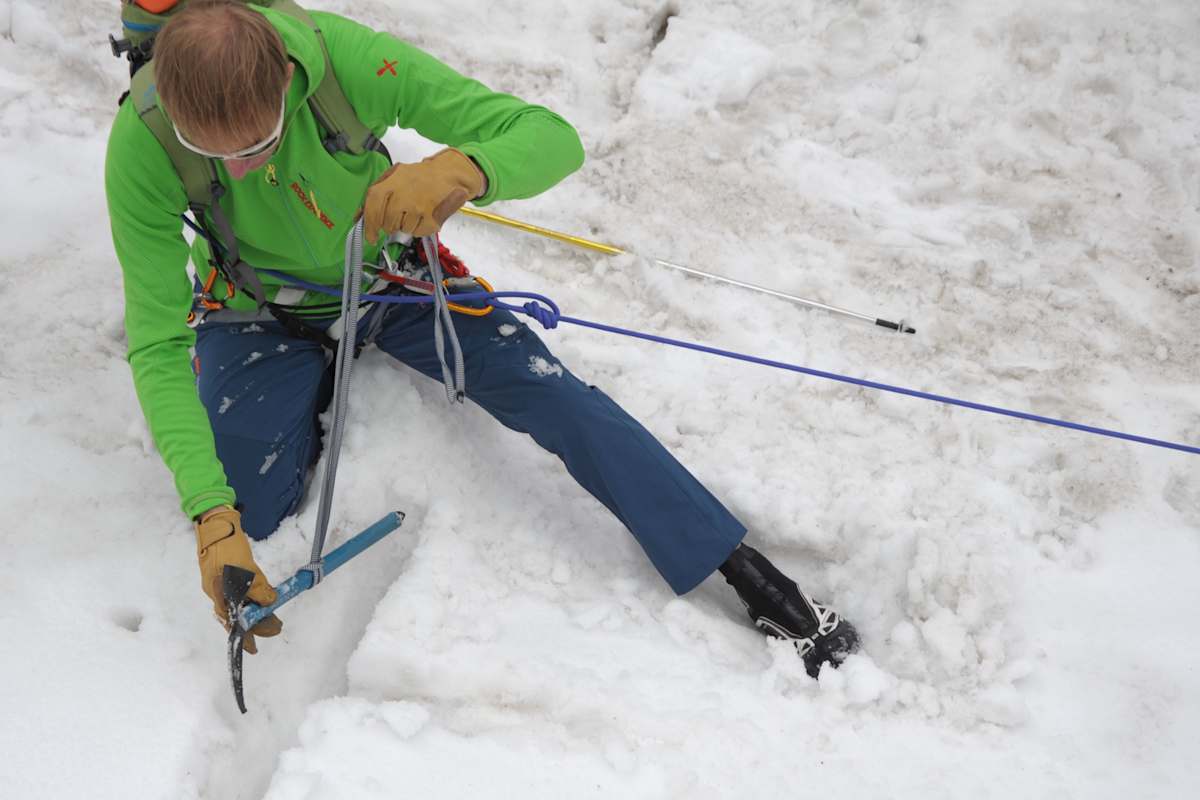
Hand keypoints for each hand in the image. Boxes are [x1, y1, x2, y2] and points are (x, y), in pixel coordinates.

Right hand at [194, 506, 281, 653]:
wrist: (216, 523)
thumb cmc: (227, 545)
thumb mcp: (245, 567)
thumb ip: (256, 586)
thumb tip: (268, 602)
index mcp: (218, 593)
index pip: (233, 622)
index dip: (245, 636)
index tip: (254, 648)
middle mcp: (217, 592)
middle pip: (237, 615)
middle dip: (256, 623)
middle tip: (276, 626)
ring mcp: (220, 584)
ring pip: (239, 605)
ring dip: (255, 612)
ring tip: (272, 617)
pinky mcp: (226, 575)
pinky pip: (239, 594)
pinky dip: (251, 600)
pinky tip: (261, 601)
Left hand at [362, 148, 484, 242]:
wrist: (447, 174)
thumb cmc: (417, 177)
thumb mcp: (393, 177)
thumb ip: (375, 195)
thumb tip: (358, 217)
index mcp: (392, 182)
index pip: (373, 205)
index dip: (369, 224)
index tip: (370, 237)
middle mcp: (404, 195)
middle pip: (388, 223)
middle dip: (390, 225)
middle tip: (398, 216)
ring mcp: (419, 208)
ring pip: (403, 230)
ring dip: (406, 225)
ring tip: (414, 211)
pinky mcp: (432, 218)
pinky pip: (418, 232)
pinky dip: (419, 228)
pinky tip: (424, 215)